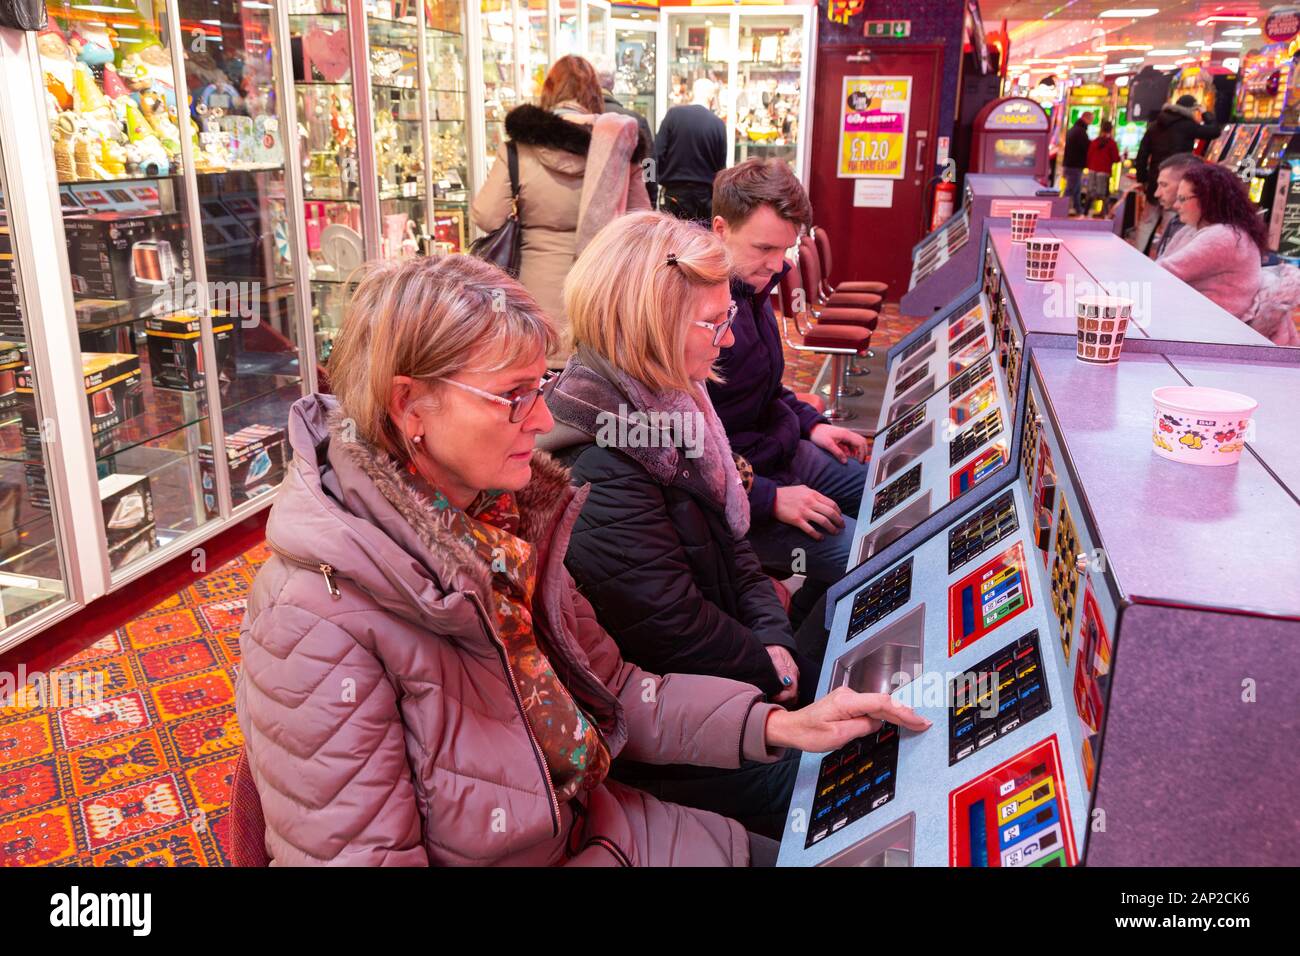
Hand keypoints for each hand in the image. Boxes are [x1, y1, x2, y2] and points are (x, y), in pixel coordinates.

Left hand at [764, 686, 931, 752]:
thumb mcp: (836, 736)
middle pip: (883, 702)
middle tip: (924, 724)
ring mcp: (848, 697)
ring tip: (916, 723)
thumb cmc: (808, 733)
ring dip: (896, 713)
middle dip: (905, 713)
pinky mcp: (848, 703)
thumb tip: (877, 722)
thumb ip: (860, 727)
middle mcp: (849, 694)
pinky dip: (885, 713)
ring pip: (878, 704)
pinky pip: (870, 707)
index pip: (882, 703)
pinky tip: (896, 720)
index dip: (903, 711)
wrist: (791, 727)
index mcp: (847, 701)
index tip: (918, 720)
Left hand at [765, 645, 798, 703]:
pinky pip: (788, 692)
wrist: (772, 643)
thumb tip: (787, 682)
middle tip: (770, 699)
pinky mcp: (788, 679)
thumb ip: (782, 669)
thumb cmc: (772, 648)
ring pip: (792, 696)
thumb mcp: (775, 656)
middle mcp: (794, 676)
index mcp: (792, 672)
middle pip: (793, 697)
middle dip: (783, 701)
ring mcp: (792, 678)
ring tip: (771, 698)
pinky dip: (782, 696)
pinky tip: (774, 695)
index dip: (782, 698)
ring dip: (783, 700)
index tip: (772, 697)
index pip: (792, 693)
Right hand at [773, 484, 843, 540]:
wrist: (771, 498)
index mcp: (813, 494)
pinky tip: (821, 538)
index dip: (838, 512)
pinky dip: (817, 535)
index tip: (840, 516)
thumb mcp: (803, 488)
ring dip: (831, 528)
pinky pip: (810, 529)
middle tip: (841, 526)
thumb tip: (823, 501)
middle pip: (830, 513)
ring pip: (823, 521)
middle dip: (839, 521)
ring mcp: (804, 512)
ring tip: (834, 532)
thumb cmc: (787, 493)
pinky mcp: (797, 520)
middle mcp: (810, 502)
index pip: (831, 503)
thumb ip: (813, 494)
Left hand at [810, 423, 868, 463]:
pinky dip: (851, 451)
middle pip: (861, 442)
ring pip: (856, 444)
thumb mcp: (827, 444)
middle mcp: (847, 434)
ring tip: (855, 461)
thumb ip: (837, 453)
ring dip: (857, 452)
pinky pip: (850, 445)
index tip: (860, 462)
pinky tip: (848, 457)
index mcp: (846, 434)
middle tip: (861, 462)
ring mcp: (845, 436)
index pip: (860, 443)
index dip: (862, 453)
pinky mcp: (842, 438)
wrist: (812, 428)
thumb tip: (845, 461)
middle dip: (863, 452)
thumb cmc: (818, 434)